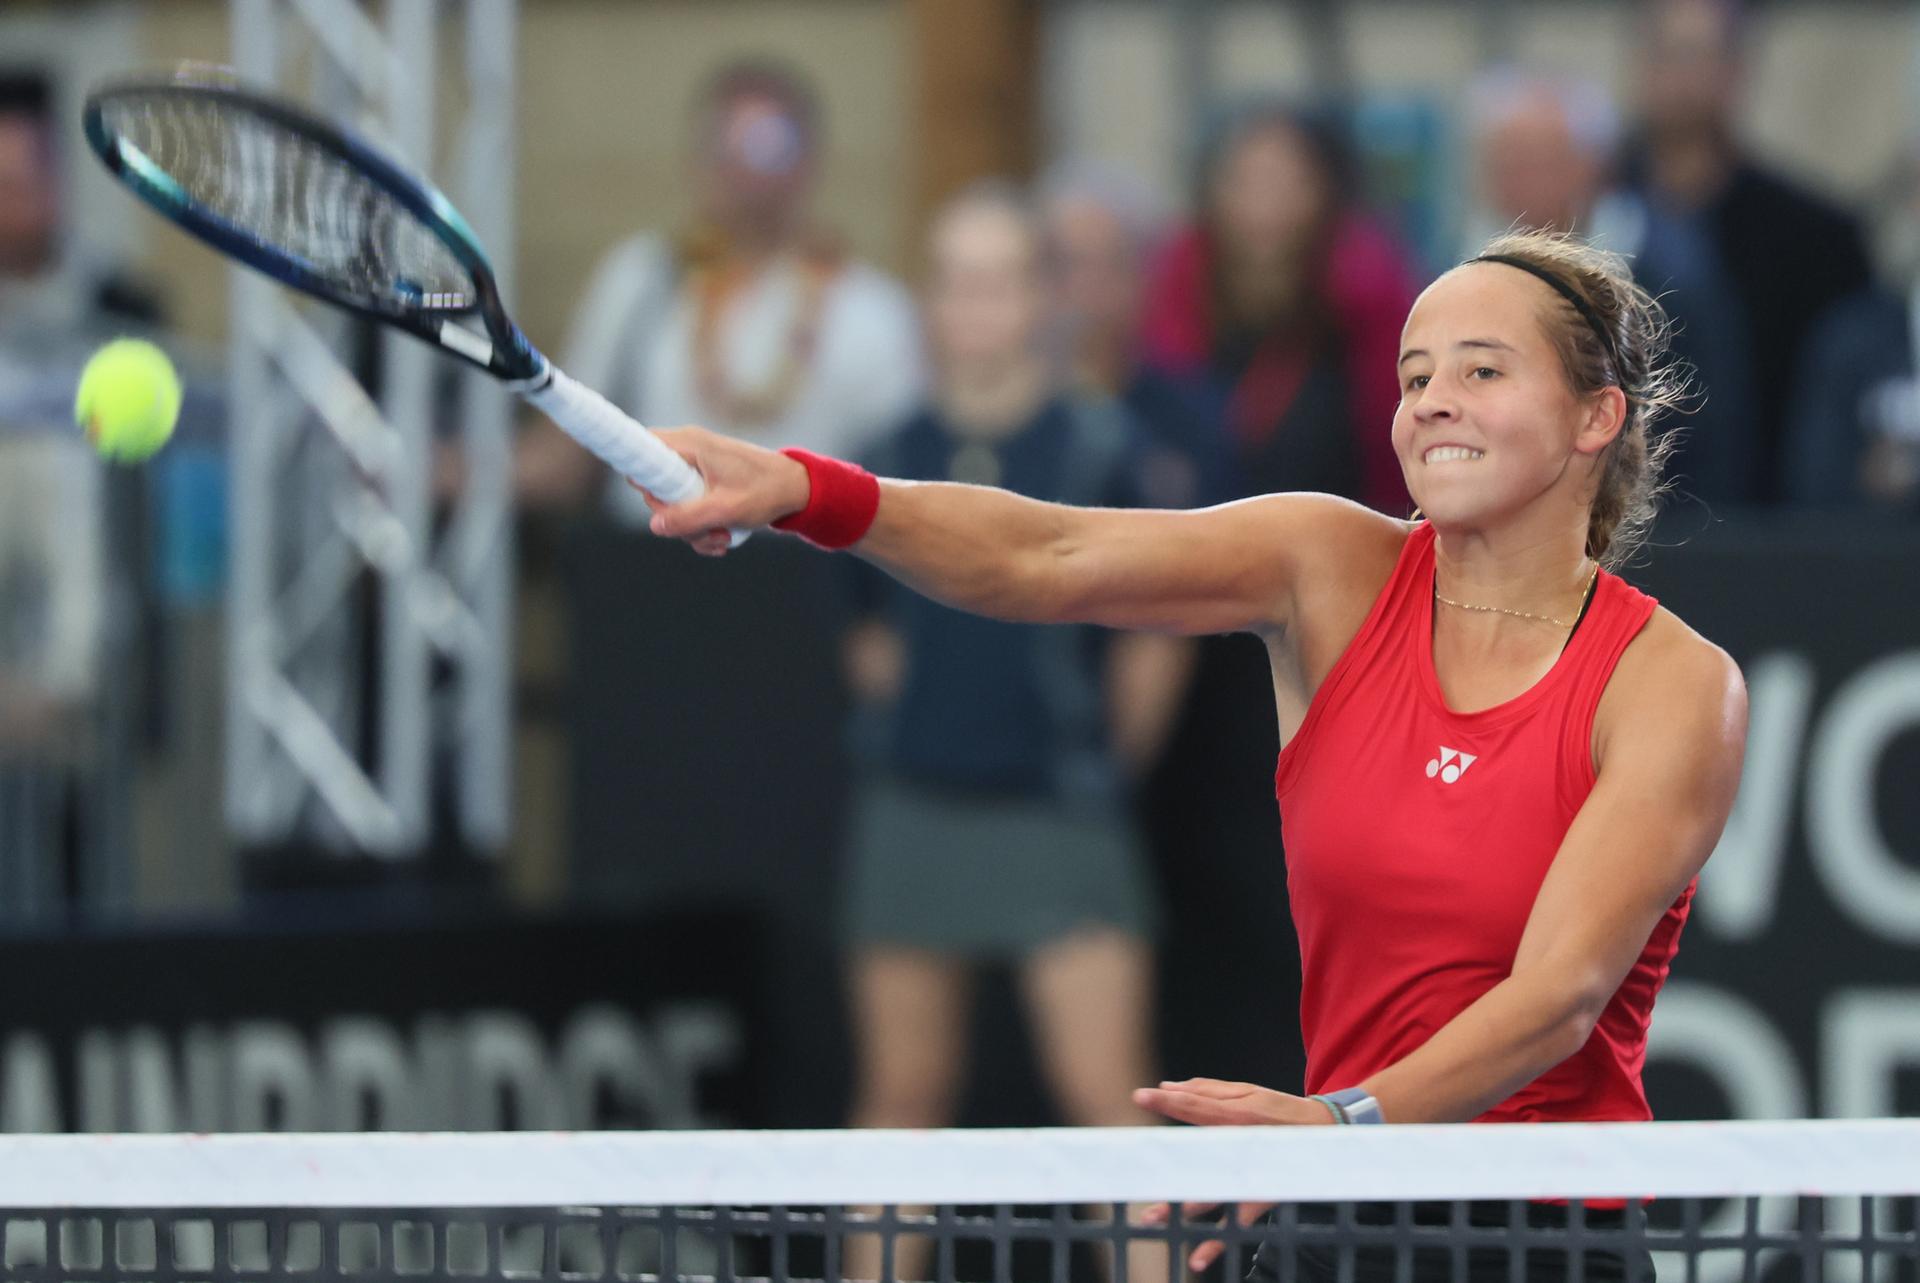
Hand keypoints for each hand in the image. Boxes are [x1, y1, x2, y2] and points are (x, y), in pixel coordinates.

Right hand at [637, 428, 810, 555]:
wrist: (797, 489)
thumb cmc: (767, 491)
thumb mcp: (727, 509)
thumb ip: (689, 519)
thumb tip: (656, 527)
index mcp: (689, 444)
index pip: (641, 448)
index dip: (640, 475)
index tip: (656, 502)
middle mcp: (688, 451)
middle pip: (655, 487)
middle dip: (675, 518)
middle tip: (702, 531)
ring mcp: (696, 467)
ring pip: (673, 503)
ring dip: (693, 529)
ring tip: (722, 538)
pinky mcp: (704, 483)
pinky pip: (689, 507)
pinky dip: (702, 527)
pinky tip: (724, 537)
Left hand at [1132, 1078, 1333, 1270]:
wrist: (1329, 1134)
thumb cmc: (1282, 1111)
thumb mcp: (1249, 1091)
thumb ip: (1208, 1090)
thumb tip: (1168, 1085)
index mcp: (1240, 1114)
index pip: (1198, 1107)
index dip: (1168, 1102)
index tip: (1141, 1096)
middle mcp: (1244, 1145)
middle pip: (1201, 1154)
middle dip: (1169, 1161)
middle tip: (1137, 1169)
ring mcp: (1253, 1175)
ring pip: (1214, 1195)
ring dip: (1182, 1209)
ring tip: (1154, 1219)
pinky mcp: (1262, 1199)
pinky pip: (1236, 1223)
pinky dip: (1217, 1243)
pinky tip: (1198, 1260)